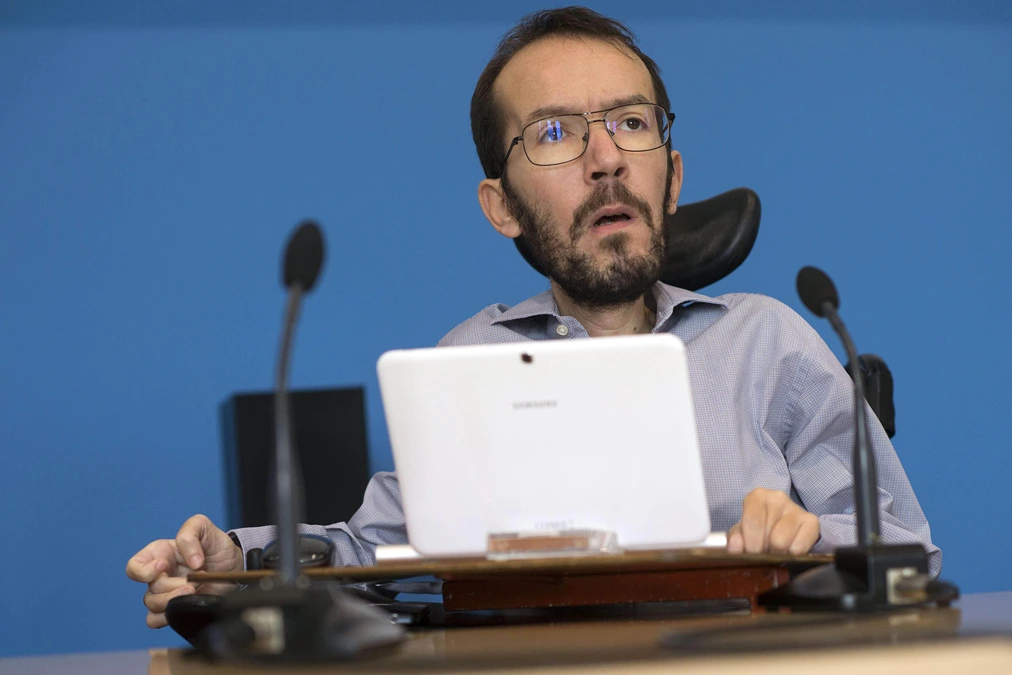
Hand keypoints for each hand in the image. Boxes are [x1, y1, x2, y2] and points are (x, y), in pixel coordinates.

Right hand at [125, 514, 242, 628]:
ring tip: (195, 591)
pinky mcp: (174, 609)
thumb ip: (190, 534)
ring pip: (153, 606)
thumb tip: (191, 561)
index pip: (134, 567)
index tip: (164, 565)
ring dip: (174, 600)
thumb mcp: (204, 528)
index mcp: (159, 554)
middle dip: (173, 586)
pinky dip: (167, 617)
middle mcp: (159, 575)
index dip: (144, 571)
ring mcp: (166, 594)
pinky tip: (186, 606)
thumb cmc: (216, 546)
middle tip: (194, 581)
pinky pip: (155, 620)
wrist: (233, 566)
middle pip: (150, 589)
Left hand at [726, 488, 819, 555]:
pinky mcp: (812, 521)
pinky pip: (799, 548)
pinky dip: (792, 556)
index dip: (750, 541)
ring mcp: (796, 508)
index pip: (752, 520)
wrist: (785, 530)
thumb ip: (735, 539)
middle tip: (763, 552)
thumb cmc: (759, 530)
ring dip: (776, 553)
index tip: (750, 552)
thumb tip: (735, 548)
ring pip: (781, 542)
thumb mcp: (743, 532)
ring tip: (775, 551)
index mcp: (757, 496)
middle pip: (766, 533)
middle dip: (762, 550)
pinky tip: (789, 550)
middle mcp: (777, 498)